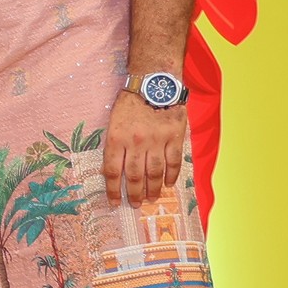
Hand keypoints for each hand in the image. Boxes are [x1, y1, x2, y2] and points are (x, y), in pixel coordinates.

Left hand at [102, 88, 187, 206]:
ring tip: (150, 199)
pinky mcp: (175, 137)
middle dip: (133, 193)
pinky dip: (171, 175)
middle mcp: (136, 143)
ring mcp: (157, 141)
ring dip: (152, 188)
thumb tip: (113, 170)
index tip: (114, 202)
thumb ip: (114, 144)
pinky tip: (168, 184)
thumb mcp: (113, 121)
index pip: (112, 171)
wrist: (154, 83)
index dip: (112, 190)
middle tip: (134, 204)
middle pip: (134, 175)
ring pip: (154, 172)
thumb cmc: (130, 101)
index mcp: (116, 138)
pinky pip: (173, 162)